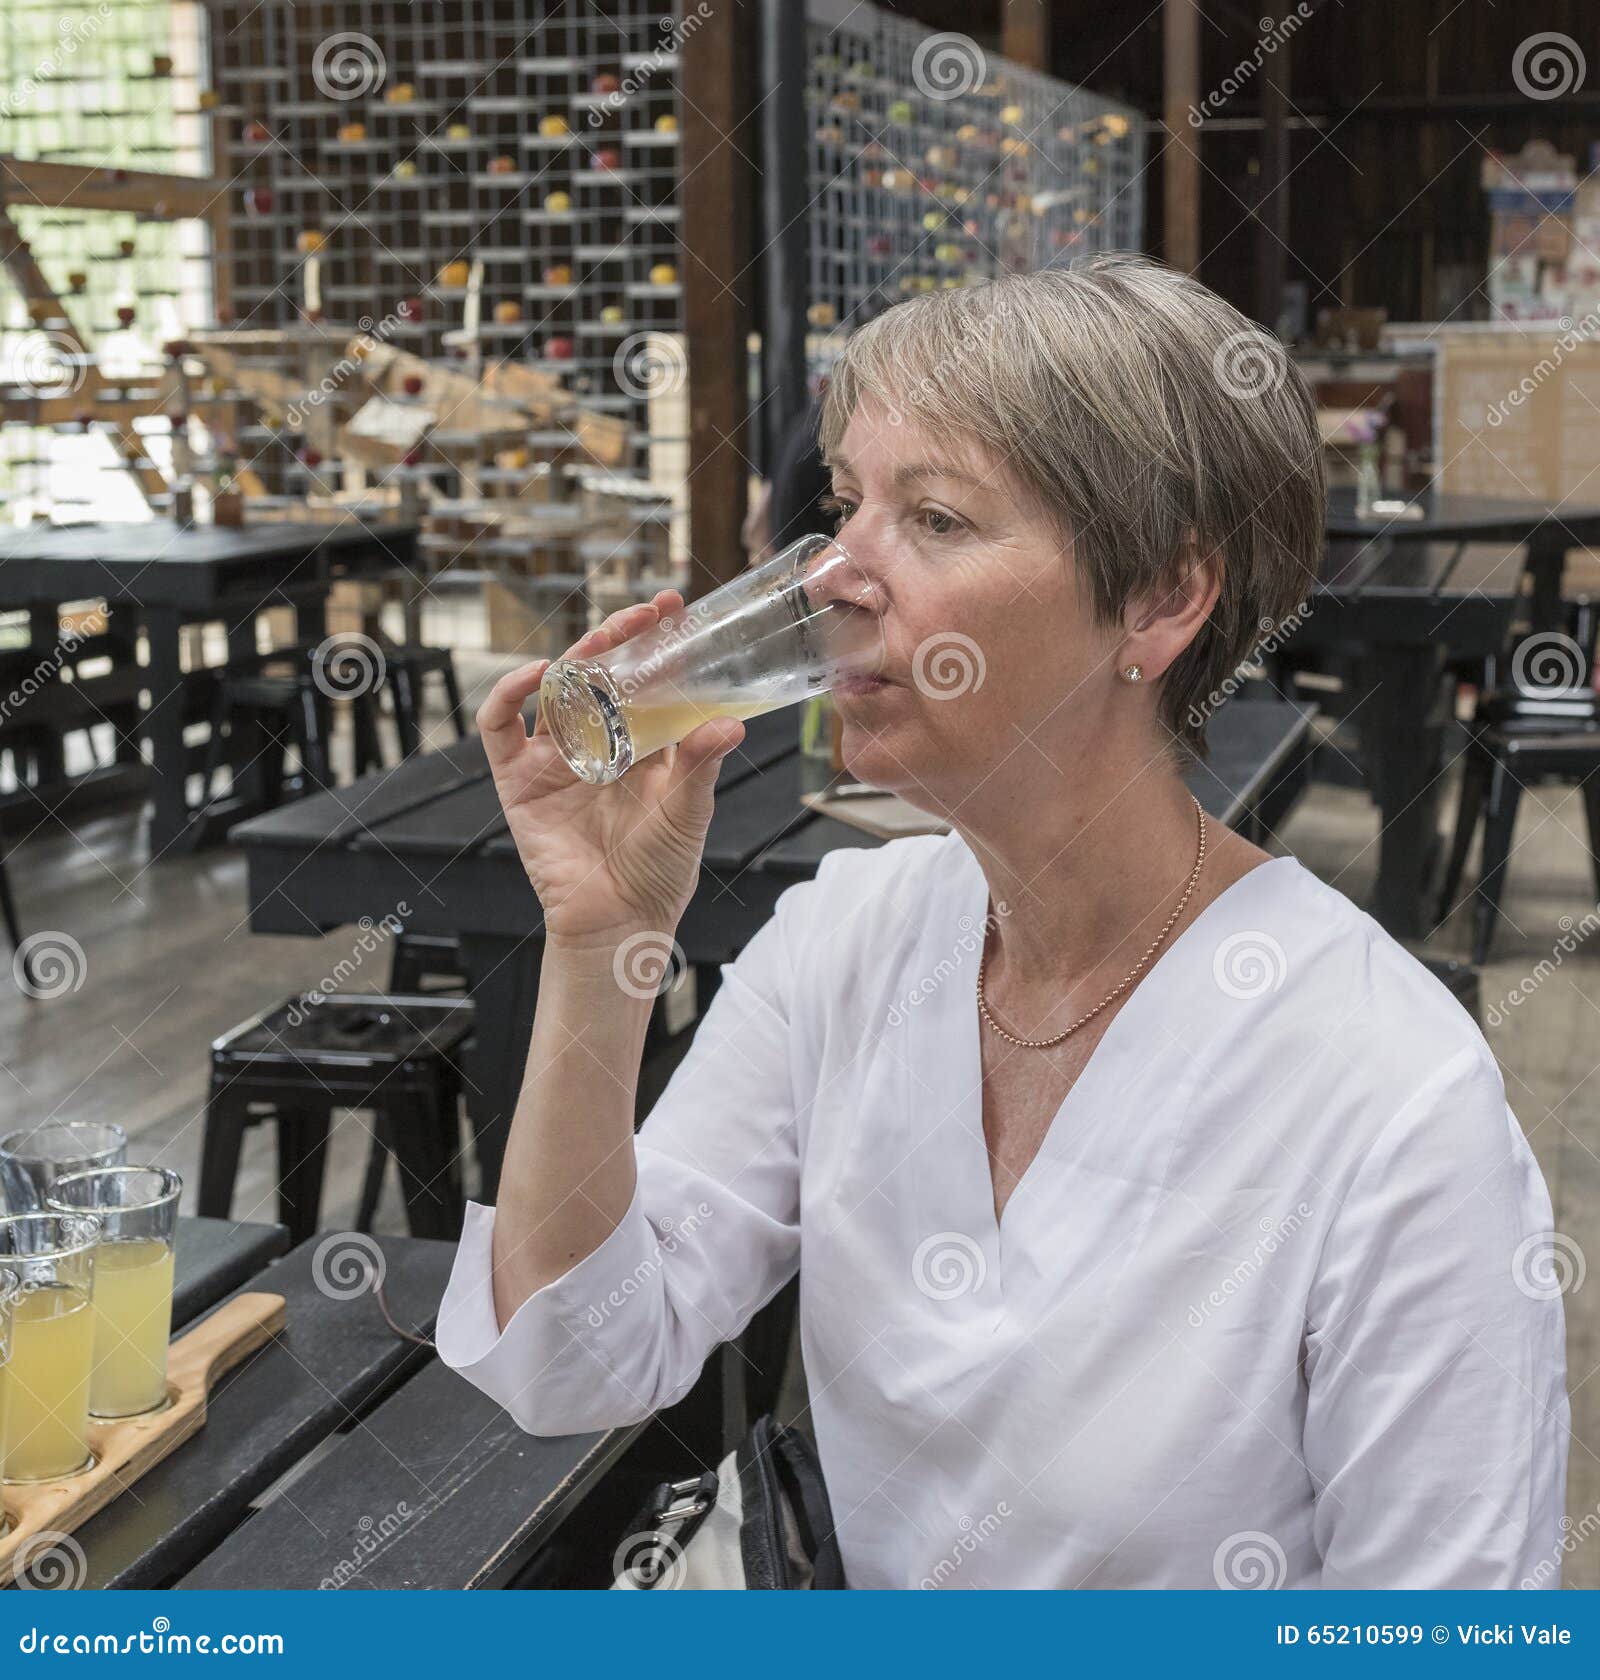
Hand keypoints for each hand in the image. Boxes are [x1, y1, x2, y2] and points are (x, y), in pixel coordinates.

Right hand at [476, 590, 745, 949]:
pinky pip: (500, 727)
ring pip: (554, 690)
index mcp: (639, 744)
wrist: (619, 921)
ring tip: (601, 640)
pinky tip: (538, 675)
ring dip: (575, 657)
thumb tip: (731, 722)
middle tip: (643, 613)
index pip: (642, 678)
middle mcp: (594, 743)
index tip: (672, 607)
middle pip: (596, 674)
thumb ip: (700, 764)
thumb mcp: (688, 811)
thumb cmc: (659, 871)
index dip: (654, 641)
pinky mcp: (517, 780)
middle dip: (617, 638)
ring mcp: (553, 758)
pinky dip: (509, 694)